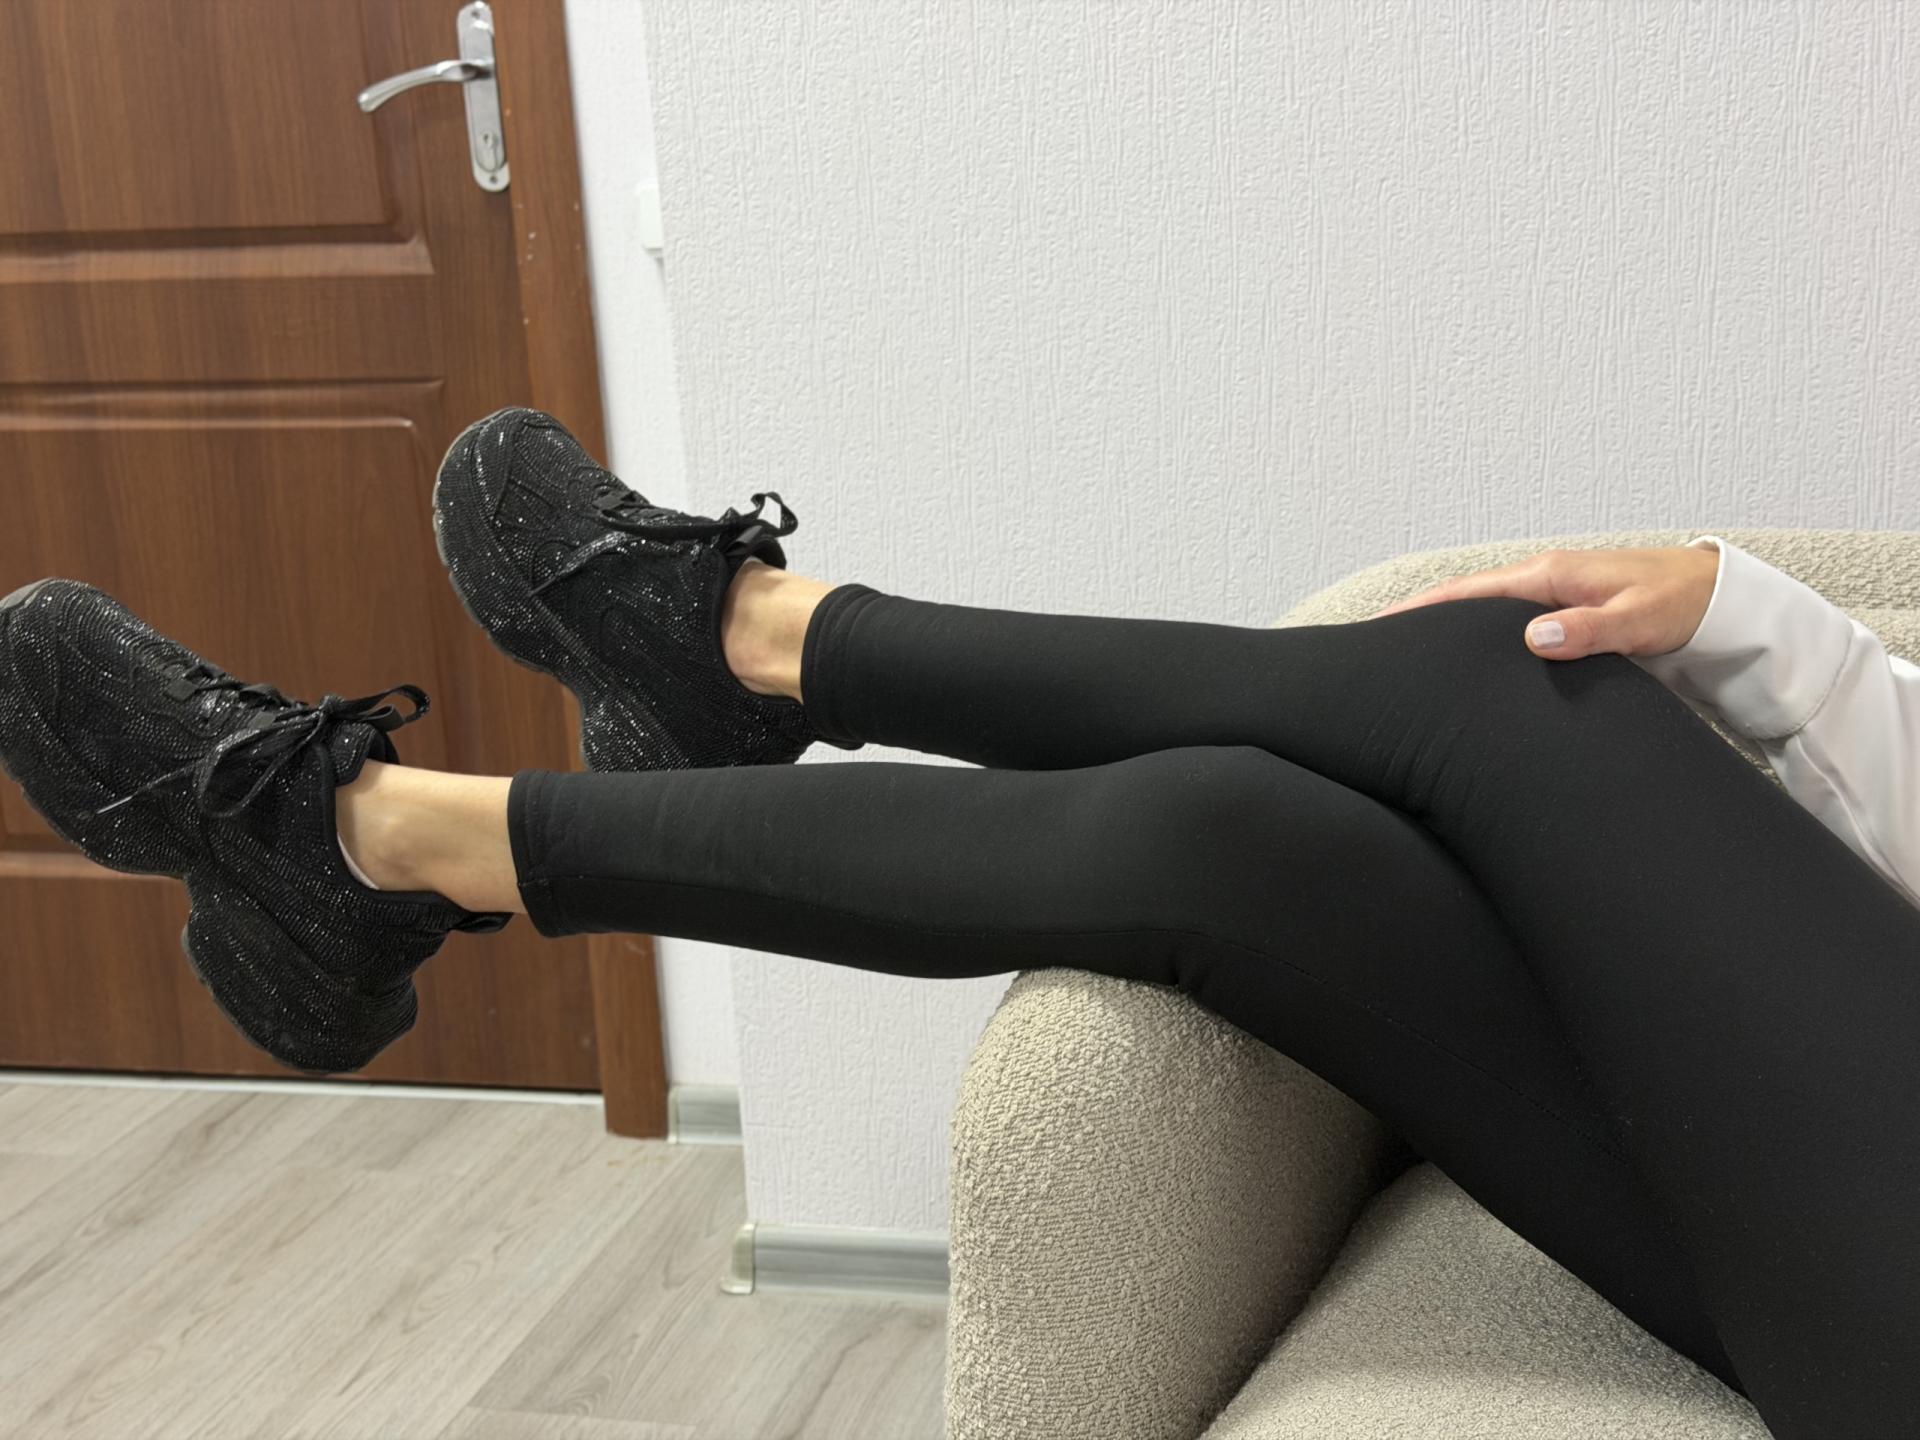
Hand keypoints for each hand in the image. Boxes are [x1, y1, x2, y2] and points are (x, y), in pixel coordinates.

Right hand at [1367, 543, 1720, 660]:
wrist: (1724, 600)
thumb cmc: (1684, 604)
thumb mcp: (1639, 620)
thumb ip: (1589, 631)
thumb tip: (1532, 637)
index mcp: (1550, 575)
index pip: (1468, 592)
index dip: (1421, 609)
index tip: (1379, 627)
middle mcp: (1544, 582)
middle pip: (1465, 602)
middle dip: (1420, 621)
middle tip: (1374, 650)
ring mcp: (1553, 599)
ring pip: (1484, 617)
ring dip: (1448, 633)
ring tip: (1407, 660)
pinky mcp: (1566, 618)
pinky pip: (1508, 628)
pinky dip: (1480, 641)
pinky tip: (1468, 664)